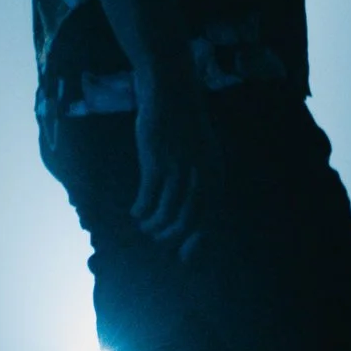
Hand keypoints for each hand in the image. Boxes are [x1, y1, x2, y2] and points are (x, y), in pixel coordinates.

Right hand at [132, 61, 217, 261]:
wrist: (172, 93)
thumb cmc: (186, 125)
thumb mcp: (204, 153)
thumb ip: (201, 180)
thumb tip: (192, 209)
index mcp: (215, 174)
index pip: (209, 219)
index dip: (196, 241)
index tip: (183, 256)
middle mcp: (201, 176)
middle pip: (188, 222)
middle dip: (171, 237)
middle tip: (158, 241)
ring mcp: (179, 171)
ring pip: (166, 214)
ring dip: (153, 226)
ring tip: (144, 226)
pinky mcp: (156, 164)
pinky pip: (147, 199)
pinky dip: (140, 210)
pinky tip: (135, 212)